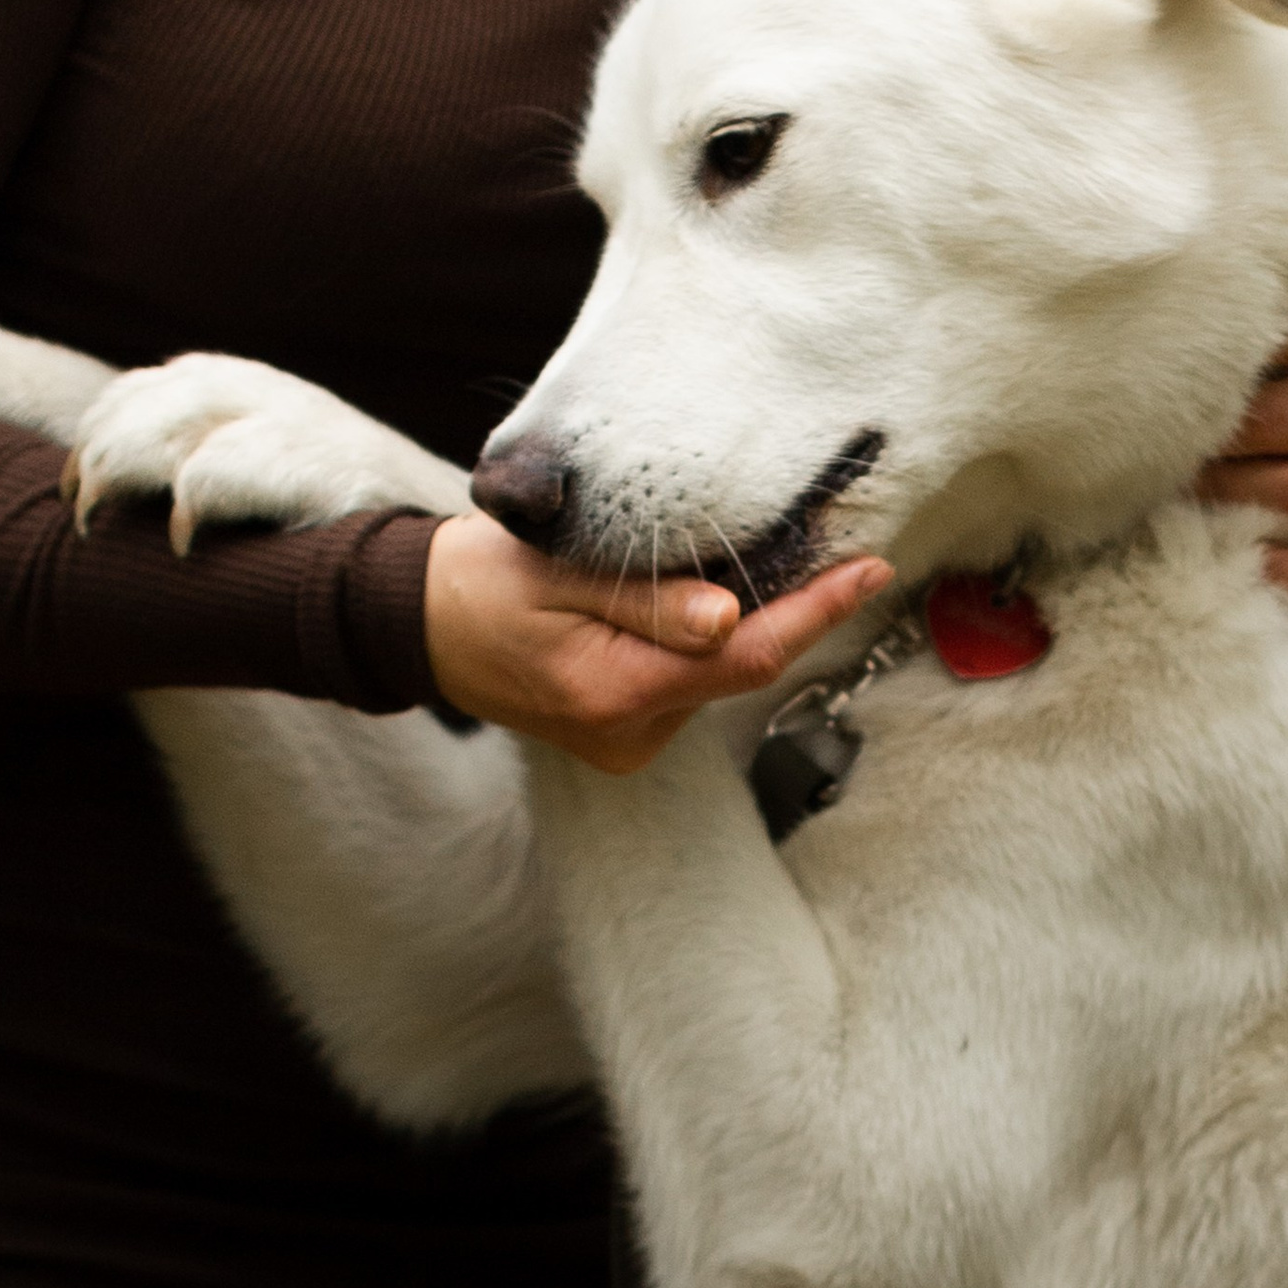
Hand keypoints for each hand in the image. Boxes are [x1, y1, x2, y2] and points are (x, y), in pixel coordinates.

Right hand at [423, 511, 892, 772]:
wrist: (419, 625)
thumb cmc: (481, 582)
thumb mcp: (554, 572)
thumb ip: (644, 598)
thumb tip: (730, 618)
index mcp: (613, 691)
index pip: (743, 654)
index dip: (814, 613)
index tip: (869, 570)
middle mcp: (629, 732)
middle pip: (737, 666)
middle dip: (786, 609)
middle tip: (833, 546)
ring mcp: (626, 741)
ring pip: (711, 674)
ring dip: (734, 622)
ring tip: (729, 557)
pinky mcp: (622, 735)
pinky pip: (683, 683)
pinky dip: (697, 641)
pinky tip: (682, 601)